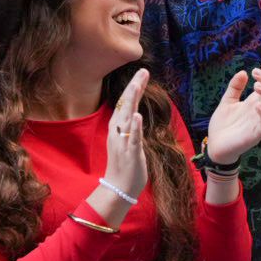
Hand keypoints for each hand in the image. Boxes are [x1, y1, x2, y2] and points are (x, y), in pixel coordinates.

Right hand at [103, 69, 150, 197]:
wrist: (119, 189)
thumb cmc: (125, 165)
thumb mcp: (126, 141)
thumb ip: (130, 127)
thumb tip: (135, 113)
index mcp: (117, 128)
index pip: (125, 103)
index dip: (133, 88)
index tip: (141, 74)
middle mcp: (118, 132)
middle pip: (125, 105)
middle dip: (133, 87)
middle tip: (142, 71)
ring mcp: (123, 142)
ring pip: (127, 118)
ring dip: (132, 101)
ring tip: (137, 84)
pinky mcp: (131, 154)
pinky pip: (133, 139)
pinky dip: (135, 127)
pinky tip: (138, 115)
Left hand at [206, 62, 260, 162]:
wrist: (215, 146)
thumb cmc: (223, 125)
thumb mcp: (227, 101)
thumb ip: (235, 88)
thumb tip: (243, 72)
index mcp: (255, 103)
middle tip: (256, 72)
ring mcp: (260, 123)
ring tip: (256, 85)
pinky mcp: (256, 135)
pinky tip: (256, 105)